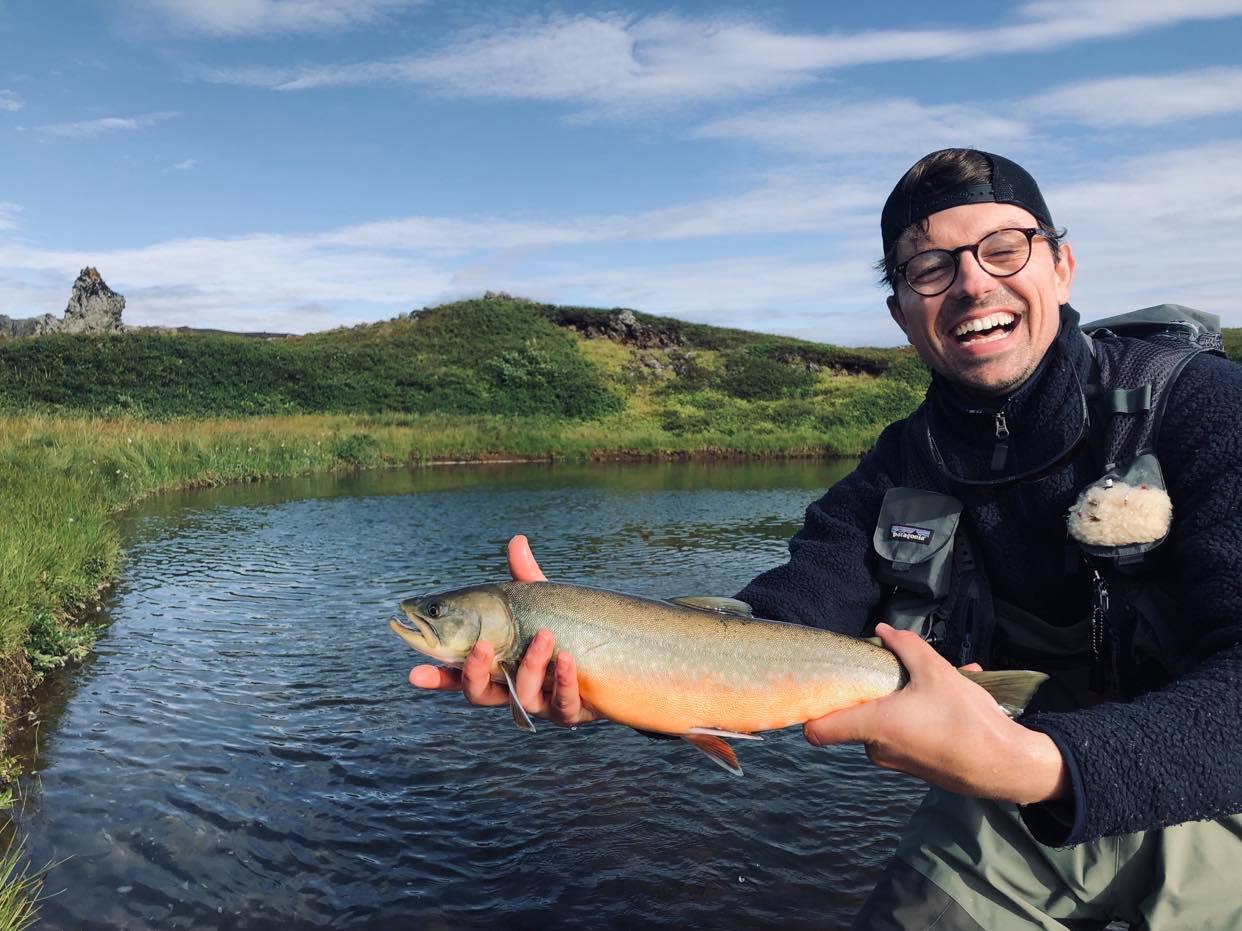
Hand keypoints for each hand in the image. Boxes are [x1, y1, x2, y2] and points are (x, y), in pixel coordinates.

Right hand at [407, 535, 597, 726]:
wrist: (612, 660)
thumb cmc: (565, 629)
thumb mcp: (542, 604)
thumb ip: (524, 579)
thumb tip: (516, 540)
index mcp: (498, 665)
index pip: (459, 674)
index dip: (436, 677)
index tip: (414, 673)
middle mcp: (513, 689)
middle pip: (480, 694)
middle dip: (476, 673)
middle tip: (482, 646)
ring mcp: (541, 703)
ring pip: (524, 697)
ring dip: (531, 666)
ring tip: (545, 637)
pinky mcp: (571, 711)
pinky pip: (564, 705)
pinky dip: (563, 681)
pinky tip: (566, 658)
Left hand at [802, 624, 1068, 804]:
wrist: (1005, 766)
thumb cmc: (965, 718)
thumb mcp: (937, 672)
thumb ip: (906, 647)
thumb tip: (882, 630)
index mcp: (873, 726)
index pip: (816, 731)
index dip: (810, 712)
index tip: (818, 691)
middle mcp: (877, 749)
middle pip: (856, 719)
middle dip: (873, 696)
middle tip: (900, 676)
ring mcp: (897, 763)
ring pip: (886, 725)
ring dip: (904, 704)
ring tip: (940, 685)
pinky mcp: (916, 769)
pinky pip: (907, 737)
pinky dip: (921, 720)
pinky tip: (952, 703)